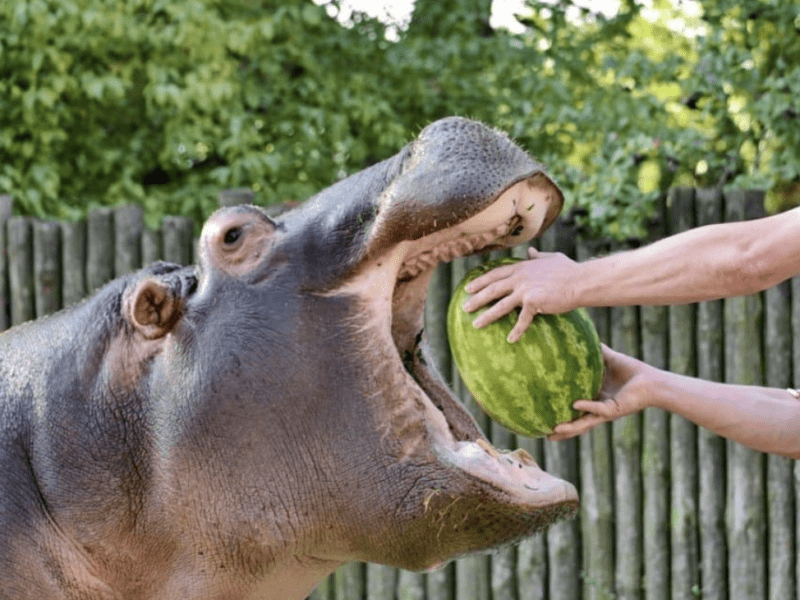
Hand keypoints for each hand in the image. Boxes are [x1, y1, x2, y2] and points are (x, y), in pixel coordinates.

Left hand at [462, 247, 579, 342]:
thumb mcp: (551, 258)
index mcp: (522, 268)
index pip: (495, 274)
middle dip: (476, 299)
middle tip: (464, 308)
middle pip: (492, 289)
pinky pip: (522, 320)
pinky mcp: (533, 302)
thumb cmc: (569, 270)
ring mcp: (525, 290)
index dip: (480, 281)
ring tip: (475, 324)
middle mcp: (520, 278)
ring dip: (486, 316)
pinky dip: (516, 331)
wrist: (580, 281)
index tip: (468, 288)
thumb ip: (538, 256)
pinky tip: (510, 339)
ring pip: (500, 305)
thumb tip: (530, 251)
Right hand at [547, 345, 656, 440]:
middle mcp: (599, 409)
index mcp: (597, 400)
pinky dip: (587, 406)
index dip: (563, 417)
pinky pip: (598, 409)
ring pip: (585, 423)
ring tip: (554, 430)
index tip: (547, 420)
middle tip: (545, 436)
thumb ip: (598, 351)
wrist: (653, 381)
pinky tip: (574, 405)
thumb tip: (584, 337)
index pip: (576, 412)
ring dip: (570, 428)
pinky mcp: (615, 409)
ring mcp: (606, 412)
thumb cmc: (633, 371)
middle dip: (563, 431)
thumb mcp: (610, 359)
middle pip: (577, 423)